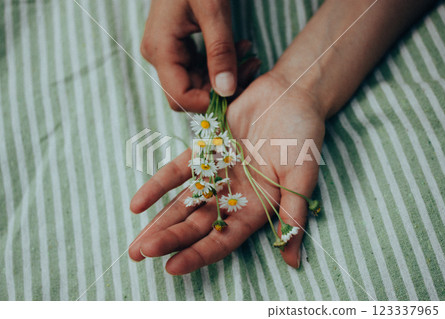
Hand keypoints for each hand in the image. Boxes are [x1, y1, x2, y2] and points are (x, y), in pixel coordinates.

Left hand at [128, 71, 324, 273]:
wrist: (290, 93)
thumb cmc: (302, 134)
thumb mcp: (301, 174)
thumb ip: (292, 214)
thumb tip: (293, 261)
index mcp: (257, 206)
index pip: (223, 238)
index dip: (198, 253)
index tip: (171, 267)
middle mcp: (234, 195)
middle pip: (197, 224)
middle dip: (170, 239)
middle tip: (139, 253)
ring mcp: (217, 174)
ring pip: (184, 203)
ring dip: (160, 221)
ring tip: (134, 244)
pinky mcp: (205, 151)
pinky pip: (177, 172)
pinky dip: (158, 186)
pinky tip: (137, 204)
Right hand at [141, 0, 260, 111]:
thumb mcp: (213, 11)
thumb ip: (220, 52)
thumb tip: (226, 92)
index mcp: (161, 49)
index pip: (180, 97)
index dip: (208, 102)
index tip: (237, 91)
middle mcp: (159, 56)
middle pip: (190, 92)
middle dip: (222, 87)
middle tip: (251, 67)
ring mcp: (167, 52)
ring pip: (197, 82)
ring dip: (225, 74)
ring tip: (248, 53)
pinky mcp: (178, 47)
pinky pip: (199, 67)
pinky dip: (220, 63)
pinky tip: (238, 48)